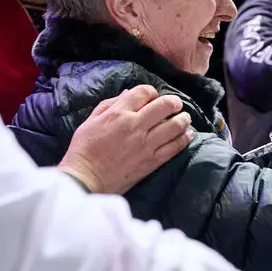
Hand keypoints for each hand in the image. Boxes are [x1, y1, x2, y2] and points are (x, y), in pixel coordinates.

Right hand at [57, 86, 193, 193]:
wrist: (85, 178)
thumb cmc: (84, 149)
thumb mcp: (90, 120)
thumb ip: (109, 104)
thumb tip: (128, 93)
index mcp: (118, 113)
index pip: (144, 92)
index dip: (152, 92)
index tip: (153, 97)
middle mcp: (135, 125)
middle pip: (165, 105)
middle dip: (174, 102)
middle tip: (176, 105)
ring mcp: (146, 144)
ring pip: (175, 126)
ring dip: (184, 119)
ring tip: (185, 118)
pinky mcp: (152, 161)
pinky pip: (175, 147)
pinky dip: (184, 139)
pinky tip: (188, 135)